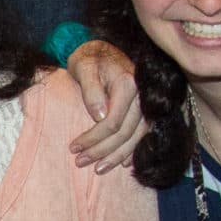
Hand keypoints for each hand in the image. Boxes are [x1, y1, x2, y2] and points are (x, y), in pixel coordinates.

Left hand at [63, 40, 144, 171]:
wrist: (102, 51)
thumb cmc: (89, 58)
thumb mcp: (84, 67)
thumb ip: (91, 90)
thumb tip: (99, 116)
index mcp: (128, 84)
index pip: (112, 122)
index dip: (93, 138)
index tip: (73, 148)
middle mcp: (142, 96)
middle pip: (124, 133)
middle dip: (102, 151)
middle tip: (81, 162)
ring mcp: (146, 104)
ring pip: (136, 137)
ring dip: (117, 156)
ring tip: (98, 169)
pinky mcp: (145, 109)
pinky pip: (142, 135)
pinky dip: (132, 150)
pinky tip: (122, 164)